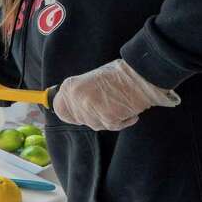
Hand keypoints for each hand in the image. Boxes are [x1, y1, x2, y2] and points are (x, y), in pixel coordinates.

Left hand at [52, 59, 179, 130]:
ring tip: (119, 102)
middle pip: (80, 119)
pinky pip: (113, 126)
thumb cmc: (120, 75)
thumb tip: (74, 107)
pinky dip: (123, 121)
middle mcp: (76, 98)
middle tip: (107, 103)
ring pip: (96, 124)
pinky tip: (128, 108)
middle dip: (93, 115)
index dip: (71, 111)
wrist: (142, 75)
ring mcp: (90, 109)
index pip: (59, 109)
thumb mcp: (91, 79)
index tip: (79, 110)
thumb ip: (79, 93)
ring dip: (108, 118)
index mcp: (69, 86)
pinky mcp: (107, 119)